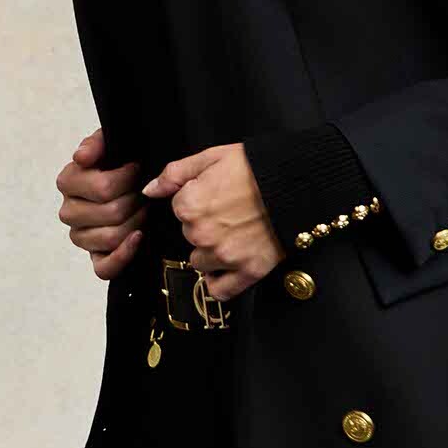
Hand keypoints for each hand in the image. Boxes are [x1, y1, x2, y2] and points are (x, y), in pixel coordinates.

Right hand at [56, 127, 144, 279]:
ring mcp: (80, 237)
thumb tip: (81, 158)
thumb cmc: (119, 165)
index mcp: (68, 182)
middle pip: (111, 213)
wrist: (132, 185)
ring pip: (111, 237)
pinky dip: (124, 254)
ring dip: (136, 222)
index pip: (102, 188)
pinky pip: (104, 268)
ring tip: (144, 210)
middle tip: (145, 193)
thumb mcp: (110, 143)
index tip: (137, 169)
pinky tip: (139, 237)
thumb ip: (96, 143)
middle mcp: (69, 212)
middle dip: (135, 201)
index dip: (127, 179)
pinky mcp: (95, 259)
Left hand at [140, 145, 285, 298]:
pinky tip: (228, 269)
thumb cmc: (255, 166)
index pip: (179, 211)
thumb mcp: (212, 157)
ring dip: (212, 253)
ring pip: (201, 262)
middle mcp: (202, 235)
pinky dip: (220, 283)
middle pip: (190, 237)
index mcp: (189, 206)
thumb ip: (174, 174)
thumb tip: (149, 190)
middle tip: (230, 214)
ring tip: (235, 236)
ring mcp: (224, 256)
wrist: (298, 183)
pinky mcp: (247, 271)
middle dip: (204, 227)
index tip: (216, 197)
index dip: (196, 202)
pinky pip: (220, 290)